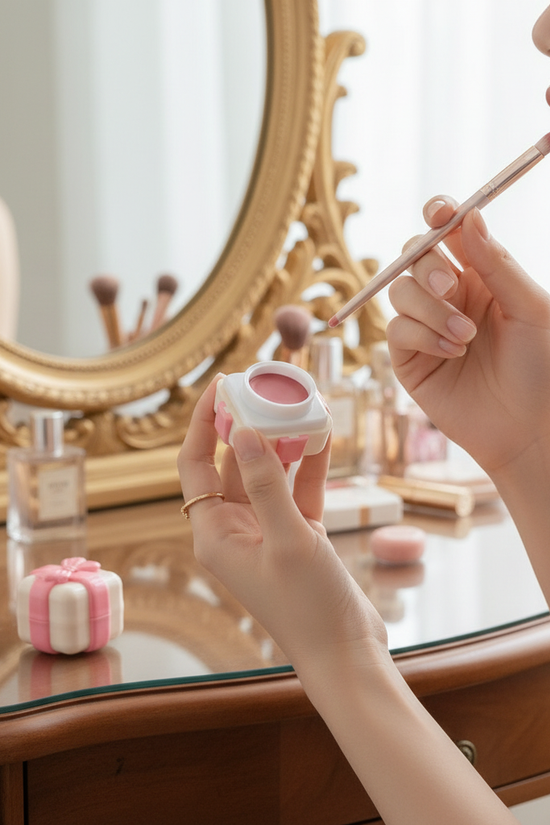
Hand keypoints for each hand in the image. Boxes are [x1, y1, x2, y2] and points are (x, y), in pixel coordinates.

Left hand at [177, 376, 387, 671]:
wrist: (346, 651)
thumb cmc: (309, 606)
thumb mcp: (288, 539)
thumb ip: (266, 485)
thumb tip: (246, 432)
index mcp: (214, 533)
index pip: (195, 464)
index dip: (204, 422)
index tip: (221, 385)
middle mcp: (234, 528)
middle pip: (232, 462)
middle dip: (248, 422)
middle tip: (266, 386)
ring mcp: (266, 530)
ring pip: (268, 471)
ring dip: (283, 440)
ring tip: (300, 403)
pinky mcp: (296, 533)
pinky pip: (297, 488)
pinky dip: (308, 464)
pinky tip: (323, 434)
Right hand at [386, 198, 549, 475]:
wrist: (527, 429)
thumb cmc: (539, 368)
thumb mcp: (530, 309)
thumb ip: (498, 264)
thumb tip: (470, 217)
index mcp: (480, 276)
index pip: (448, 233)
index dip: (438, 215)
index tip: (439, 212)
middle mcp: (448, 296)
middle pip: (413, 256)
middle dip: (427, 266)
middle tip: (449, 285)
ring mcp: (424, 326)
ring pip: (400, 292)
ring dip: (431, 310)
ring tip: (466, 337)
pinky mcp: (408, 359)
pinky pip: (395, 330)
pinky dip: (422, 336)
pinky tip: (452, 353)